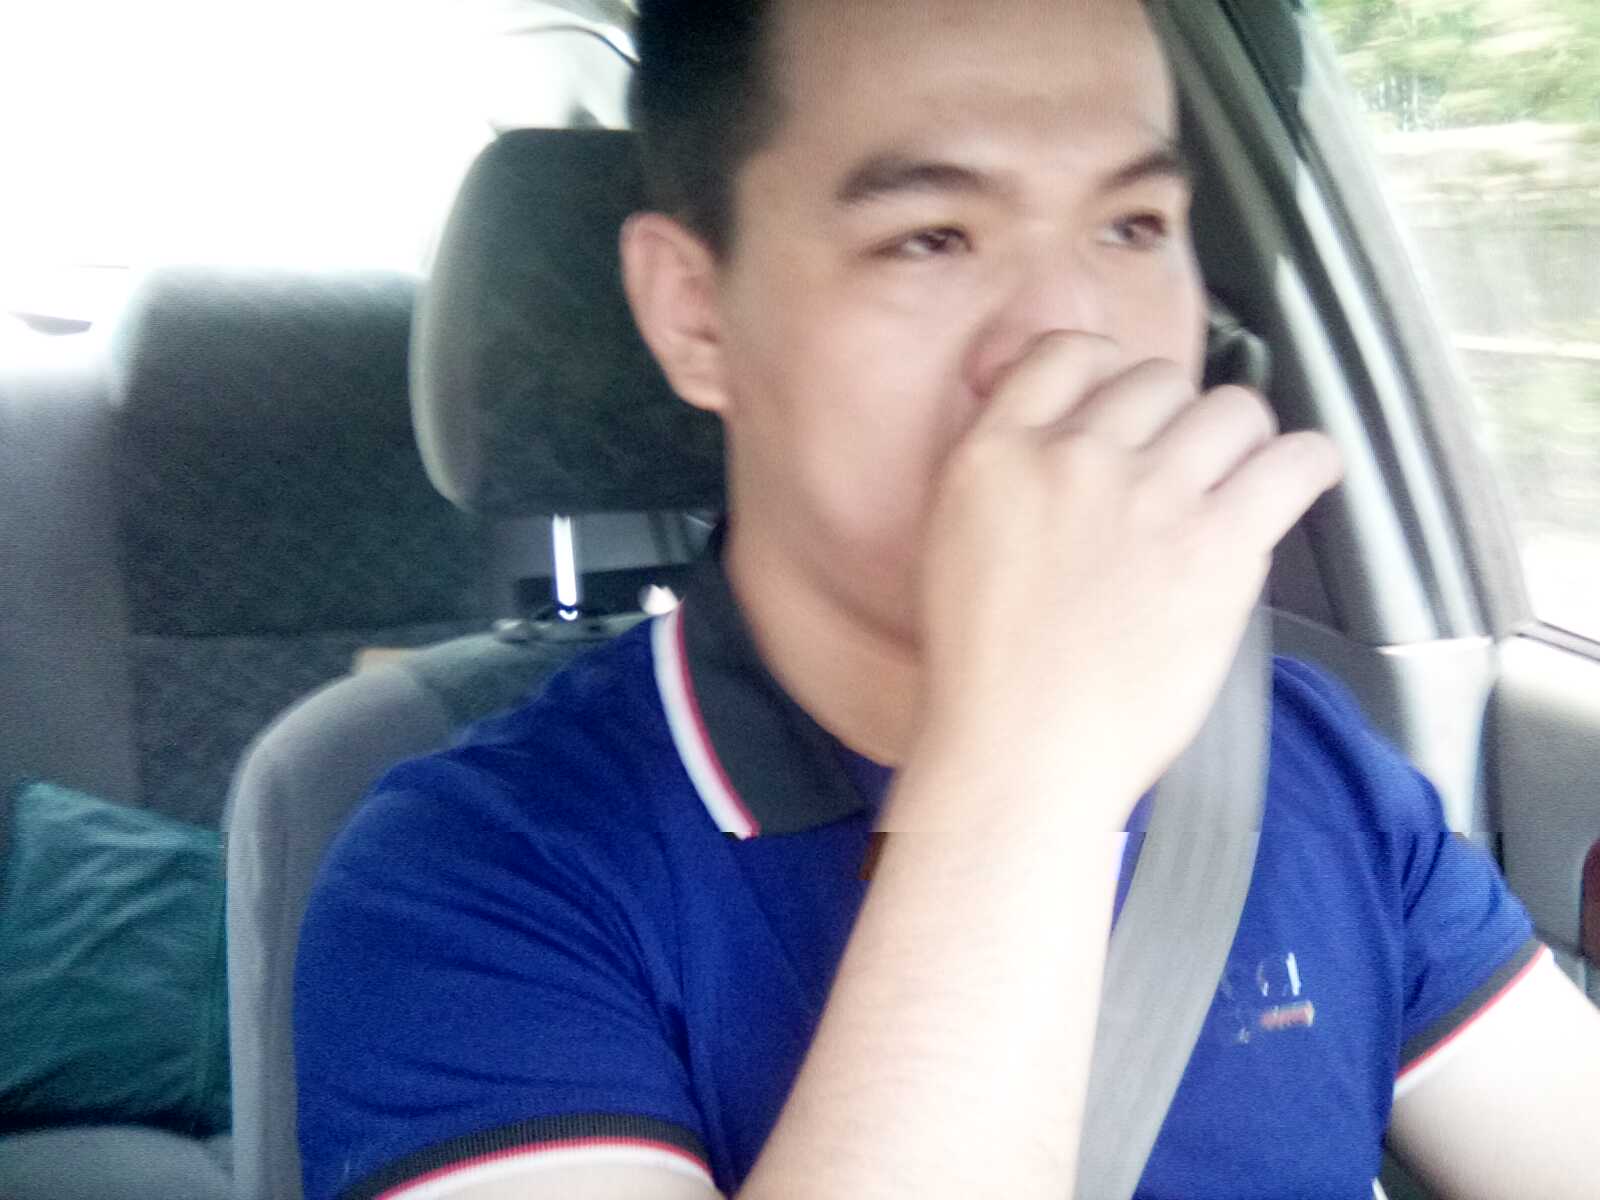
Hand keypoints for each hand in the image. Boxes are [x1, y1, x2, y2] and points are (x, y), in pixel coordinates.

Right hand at [897, 331, 1342, 829]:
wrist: (1023, 753)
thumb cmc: (985, 671)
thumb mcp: (953, 541)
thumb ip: (1002, 473)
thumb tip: (1061, 434)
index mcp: (996, 453)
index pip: (1067, 351)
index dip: (1105, 373)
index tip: (1122, 409)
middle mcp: (1075, 455)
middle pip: (1157, 378)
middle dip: (1172, 419)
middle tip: (1175, 472)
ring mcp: (1150, 494)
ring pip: (1231, 407)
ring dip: (1237, 442)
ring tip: (1235, 484)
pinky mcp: (1219, 542)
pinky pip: (1295, 459)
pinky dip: (1307, 464)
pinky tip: (1298, 480)